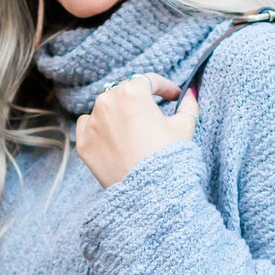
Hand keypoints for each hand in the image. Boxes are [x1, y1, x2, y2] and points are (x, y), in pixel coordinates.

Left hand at [75, 75, 196, 188]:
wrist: (148, 193)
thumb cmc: (168, 157)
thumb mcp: (184, 127)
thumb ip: (188, 104)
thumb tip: (191, 93)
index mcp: (132, 92)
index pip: (149, 81)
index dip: (165, 87)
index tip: (173, 96)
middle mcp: (107, 101)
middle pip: (124, 92)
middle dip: (139, 101)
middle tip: (152, 114)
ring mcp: (92, 122)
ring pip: (104, 107)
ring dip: (117, 113)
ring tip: (132, 130)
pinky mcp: (83, 143)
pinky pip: (87, 126)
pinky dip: (98, 127)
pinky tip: (112, 138)